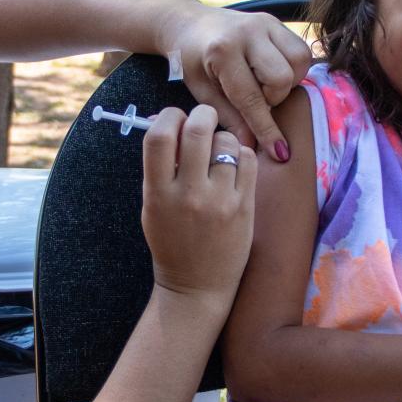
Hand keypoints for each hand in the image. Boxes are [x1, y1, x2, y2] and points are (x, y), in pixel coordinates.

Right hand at [140, 105, 256, 308]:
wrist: (197, 286)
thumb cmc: (171, 241)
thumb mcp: (152, 206)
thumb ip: (159, 166)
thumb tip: (165, 119)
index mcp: (158, 193)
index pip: (160, 136)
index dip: (168, 117)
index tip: (174, 120)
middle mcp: (189, 195)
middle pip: (198, 129)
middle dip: (201, 114)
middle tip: (203, 119)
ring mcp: (220, 201)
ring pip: (227, 142)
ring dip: (222, 139)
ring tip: (217, 153)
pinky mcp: (245, 207)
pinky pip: (249, 159)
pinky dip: (241, 154)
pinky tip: (233, 166)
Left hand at [159, 1, 311, 161]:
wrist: (190, 24)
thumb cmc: (192, 61)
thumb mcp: (202, 92)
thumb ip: (229, 117)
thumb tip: (252, 146)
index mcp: (223, 51)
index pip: (251, 97)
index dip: (266, 128)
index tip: (279, 151)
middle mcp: (248, 32)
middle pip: (282, 77)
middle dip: (274, 98)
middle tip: (255, 99)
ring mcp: (266, 23)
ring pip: (299, 61)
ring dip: (287, 82)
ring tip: (264, 85)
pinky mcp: (276, 21)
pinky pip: (301, 51)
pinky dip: (293, 69)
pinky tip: (272, 73)